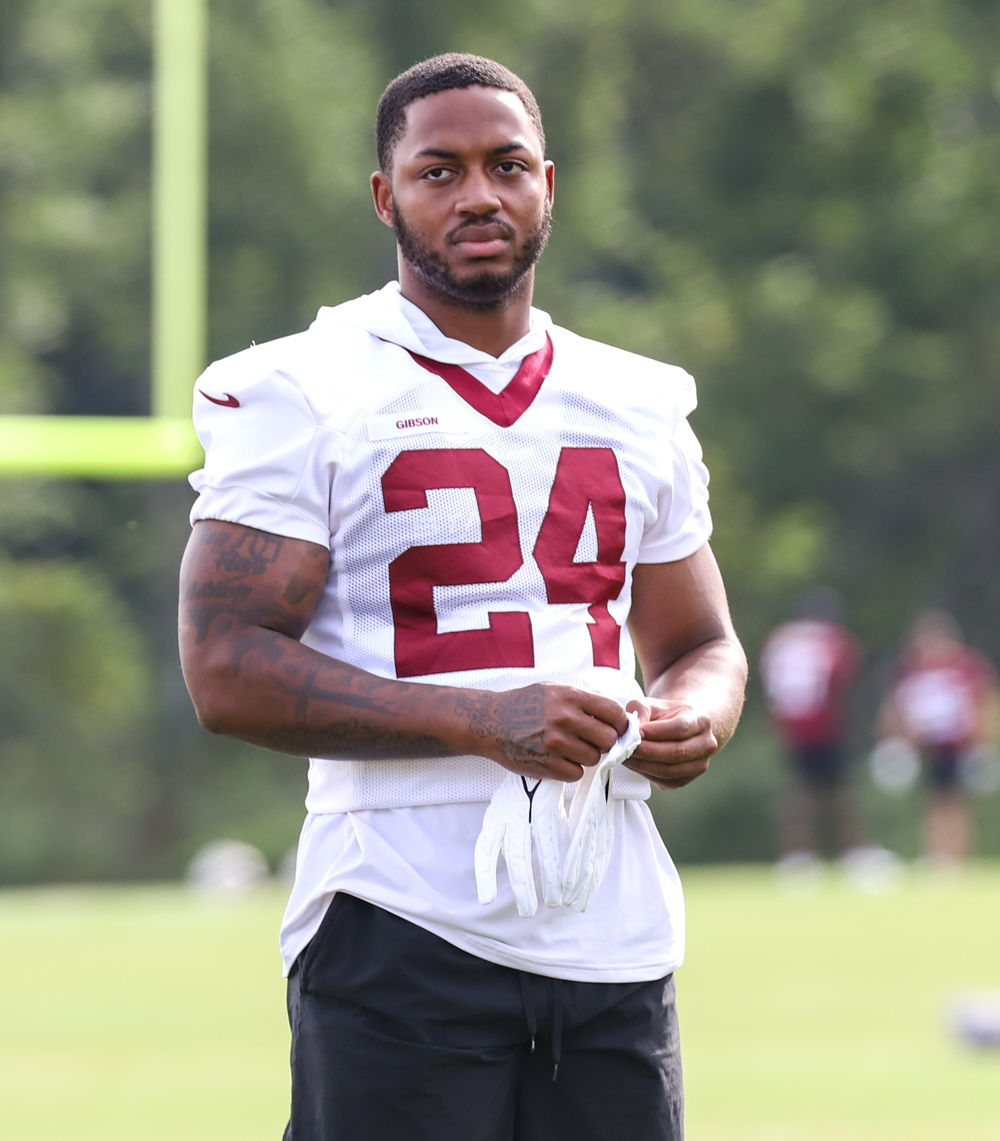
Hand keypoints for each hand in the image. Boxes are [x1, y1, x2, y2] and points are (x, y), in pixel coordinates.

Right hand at [458, 682, 629, 781]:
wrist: (490, 722)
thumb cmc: (525, 705)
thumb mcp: (554, 689)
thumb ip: (584, 699)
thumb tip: (617, 714)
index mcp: (570, 697)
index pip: (614, 712)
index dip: (619, 722)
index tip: (615, 727)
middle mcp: (564, 719)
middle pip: (608, 739)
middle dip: (604, 742)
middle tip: (592, 740)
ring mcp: (555, 743)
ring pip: (594, 759)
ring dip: (587, 757)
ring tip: (571, 748)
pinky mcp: (546, 765)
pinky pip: (576, 773)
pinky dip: (571, 769)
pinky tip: (560, 759)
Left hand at [623, 698, 717, 788]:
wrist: (680, 729)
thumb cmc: (666, 716)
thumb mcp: (654, 704)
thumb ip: (642, 710)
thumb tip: (634, 727)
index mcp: (701, 721)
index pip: (680, 728)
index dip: (656, 732)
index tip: (636, 731)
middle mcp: (706, 745)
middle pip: (676, 752)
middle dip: (647, 751)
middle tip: (626, 747)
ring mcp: (698, 765)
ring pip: (669, 770)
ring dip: (643, 764)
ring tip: (625, 756)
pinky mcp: (684, 780)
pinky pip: (663, 780)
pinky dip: (644, 772)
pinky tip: (633, 763)